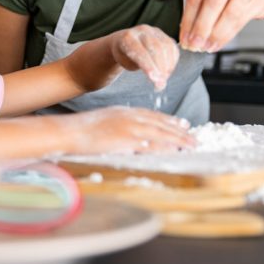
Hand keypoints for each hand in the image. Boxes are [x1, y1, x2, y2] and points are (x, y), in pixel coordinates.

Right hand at [61, 107, 194, 154]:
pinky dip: (164, 148)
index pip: (153, 115)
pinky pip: (150, 145)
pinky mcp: (126, 140)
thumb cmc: (81, 130)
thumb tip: (129, 134)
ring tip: (191, 145)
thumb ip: (119, 125)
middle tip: (194, 137)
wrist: (69, 132)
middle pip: (160, 124)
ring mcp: (129, 128)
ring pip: (160, 133)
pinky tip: (175, 151)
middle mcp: (130, 117)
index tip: (182, 124)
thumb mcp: (104, 121)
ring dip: (178, 140)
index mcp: (125, 112)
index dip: (169, 120)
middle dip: (179, 131)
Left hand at [110, 25, 179, 90]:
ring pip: (166, 47)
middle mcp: (142, 30)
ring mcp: (154, 31)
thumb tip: (159, 80)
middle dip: (160, 68)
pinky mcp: (163, 34)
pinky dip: (172, 61)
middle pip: (155, 48)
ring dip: (168, 66)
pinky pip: (172, 47)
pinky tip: (167, 71)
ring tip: (163, 79)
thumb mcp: (127, 63)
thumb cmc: (125, 56)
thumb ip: (141, 68)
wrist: (124, 41)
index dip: (149, 66)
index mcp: (128, 37)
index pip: (140, 52)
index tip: (154, 80)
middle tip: (161, 84)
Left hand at [180, 0, 263, 51]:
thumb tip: (186, 32)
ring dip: (215, 34)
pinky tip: (217, 44)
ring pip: (228, 14)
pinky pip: (239, 21)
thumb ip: (199, 4)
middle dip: (201, 27)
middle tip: (194, 44)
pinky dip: (226, 36)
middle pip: (212, 3)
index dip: (188, 19)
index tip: (183, 37)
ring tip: (205, 47)